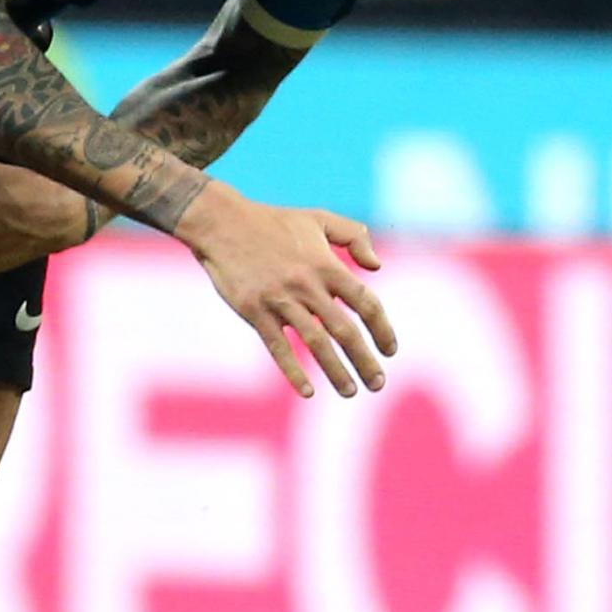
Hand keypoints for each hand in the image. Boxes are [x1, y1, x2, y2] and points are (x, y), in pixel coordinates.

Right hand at [177, 183, 393, 397]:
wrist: (221, 223)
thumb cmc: (272, 222)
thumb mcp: (318, 219)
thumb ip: (355, 236)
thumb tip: (377, 267)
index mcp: (326, 266)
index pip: (366, 304)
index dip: (382, 329)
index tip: (390, 350)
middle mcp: (307, 286)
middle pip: (345, 331)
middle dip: (365, 361)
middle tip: (377, 383)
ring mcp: (279, 300)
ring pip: (315, 343)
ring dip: (336, 371)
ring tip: (350, 391)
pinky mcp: (254, 311)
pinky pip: (277, 346)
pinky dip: (293, 371)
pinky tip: (307, 390)